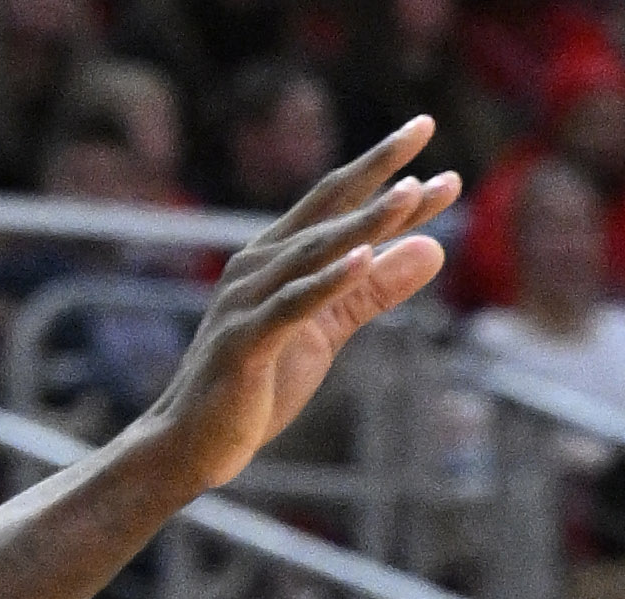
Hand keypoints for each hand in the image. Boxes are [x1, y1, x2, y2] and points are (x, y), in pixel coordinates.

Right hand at [145, 123, 456, 491]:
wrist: (190, 444)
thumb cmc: (255, 387)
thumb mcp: (326, 335)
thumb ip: (374, 292)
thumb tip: (434, 247)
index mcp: (277, 257)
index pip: (338, 203)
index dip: (385, 171)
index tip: (430, 136)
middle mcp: (258, 264)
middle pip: (328, 207)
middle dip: (379, 169)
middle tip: (424, 127)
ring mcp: (248, 300)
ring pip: (315, 250)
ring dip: (364, 222)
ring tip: (410, 193)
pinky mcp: (246, 342)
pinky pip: (293, 305)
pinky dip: (329, 282)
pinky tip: (364, 259)